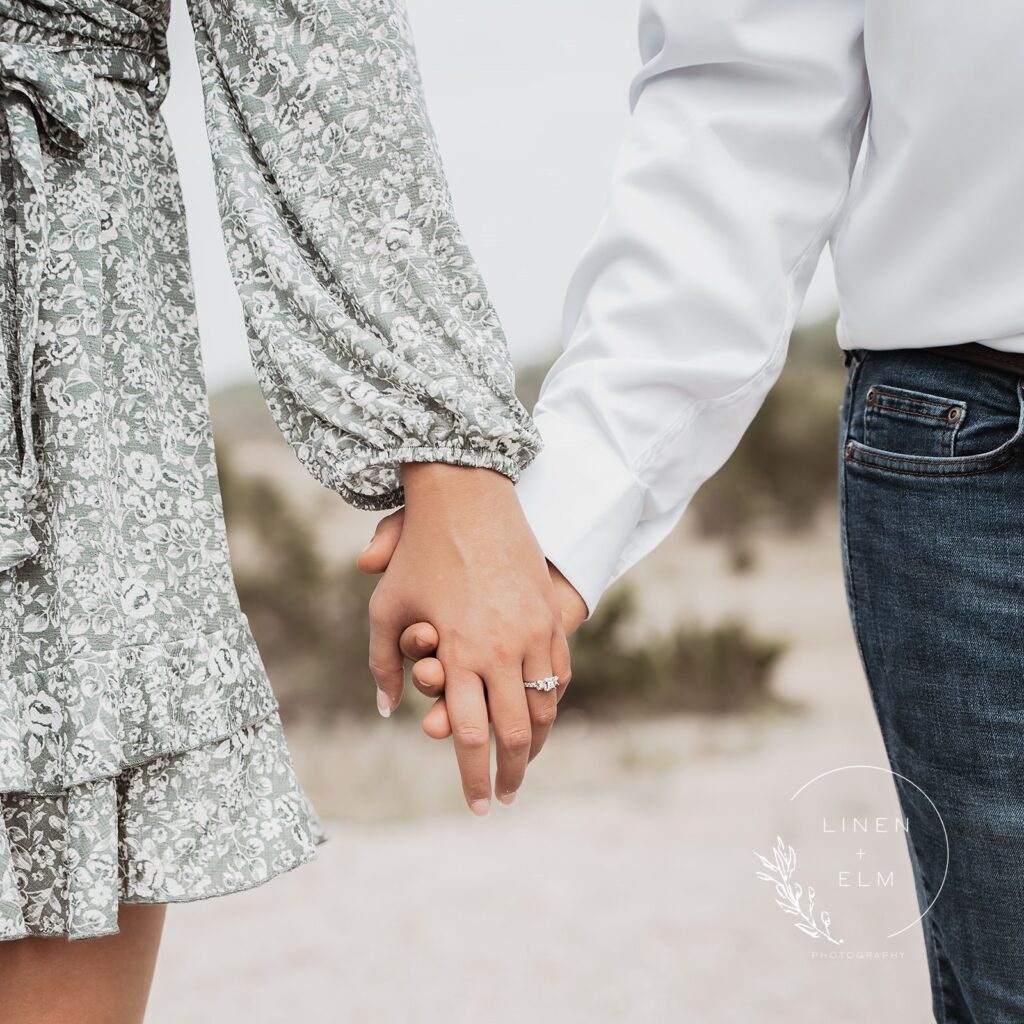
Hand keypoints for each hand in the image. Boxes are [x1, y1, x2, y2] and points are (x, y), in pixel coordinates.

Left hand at [360, 464, 570, 813]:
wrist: (468, 497)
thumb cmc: (419, 553)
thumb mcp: (387, 608)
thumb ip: (382, 663)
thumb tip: (385, 710)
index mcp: (458, 653)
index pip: (466, 734)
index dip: (473, 777)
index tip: (477, 806)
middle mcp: (500, 649)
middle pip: (515, 732)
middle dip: (510, 773)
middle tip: (504, 797)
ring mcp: (532, 632)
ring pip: (545, 707)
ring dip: (537, 743)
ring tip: (525, 764)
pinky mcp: (550, 614)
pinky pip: (559, 673)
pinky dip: (552, 702)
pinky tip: (543, 716)